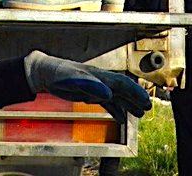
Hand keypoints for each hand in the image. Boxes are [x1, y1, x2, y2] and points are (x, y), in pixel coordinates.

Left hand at [24, 52, 151, 125]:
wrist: (44, 72)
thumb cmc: (56, 73)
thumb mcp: (70, 79)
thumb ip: (89, 85)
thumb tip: (108, 94)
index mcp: (98, 76)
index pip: (121, 82)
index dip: (134, 92)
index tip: (145, 101)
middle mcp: (99, 80)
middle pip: (122, 89)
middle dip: (135, 98)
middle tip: (147, 108)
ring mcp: (95, 87)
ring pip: (116, 96)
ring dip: (128, 104)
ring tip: (139, 114)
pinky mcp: (88, 93)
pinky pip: (106, 102)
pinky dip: (115, 109)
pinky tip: (121, 118)